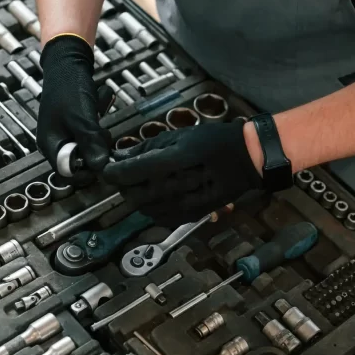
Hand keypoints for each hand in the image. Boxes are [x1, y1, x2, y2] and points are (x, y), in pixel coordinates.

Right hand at [36, 34, 110, 171]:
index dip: (86, 172)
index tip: (103, 163)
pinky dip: (97, 123)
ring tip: (98, 116)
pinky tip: (98, 107)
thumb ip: (90, 143)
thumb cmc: (68, 87)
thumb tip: (100, 166)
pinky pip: (91, 133)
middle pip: (81, 161)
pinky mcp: (75, 124)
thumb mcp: (81, 118)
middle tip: (102, 133)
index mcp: (50, 144)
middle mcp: (56, 142)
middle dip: (95, 148)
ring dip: (98, 134)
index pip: (67, 173)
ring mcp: (66, 132)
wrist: (68, 61)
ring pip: (89, 146)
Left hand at [105, 121, 263, 225]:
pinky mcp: (190, 215)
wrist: (245, 160)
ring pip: (144, 209)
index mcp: (171, 161)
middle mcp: (175, 186)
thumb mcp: (178, 136)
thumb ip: (146, 148)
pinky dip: (153, 208)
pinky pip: (160, 217)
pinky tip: (159, 196)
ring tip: (143, 185)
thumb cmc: (213, 142)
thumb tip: (120, 157)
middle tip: (126, 176)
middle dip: (124, 186)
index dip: (111, 172)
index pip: (126, 174)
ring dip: (138, 198)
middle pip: (132, 195)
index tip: (109, 169)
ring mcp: (183, 204)